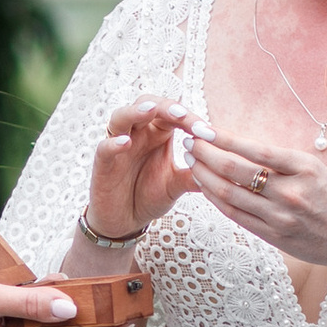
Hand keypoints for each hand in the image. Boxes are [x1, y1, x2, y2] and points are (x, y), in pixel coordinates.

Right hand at [86, 101, 199, 246]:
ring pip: (121, 117)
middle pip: (147, 105)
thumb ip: (194, 174)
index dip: (188, 117)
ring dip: (136, 111)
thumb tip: (223, 169)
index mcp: (158, 133)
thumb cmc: (149, 196)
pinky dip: (114, 143)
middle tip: (182, 114)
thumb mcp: (176, 185)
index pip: (172, 113)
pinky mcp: (103, 163)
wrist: (125, 221)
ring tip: (151, 110)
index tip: (205, 129)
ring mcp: (118, 145)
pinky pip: (105, 148)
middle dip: (165, 106)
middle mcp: (138, 133)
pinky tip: (125, 142)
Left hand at [185, 122, 326, 278]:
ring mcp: (281, 217)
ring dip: (204, 176)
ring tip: (192, 162)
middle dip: (206, 154)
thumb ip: (283, 162)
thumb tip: (241, 147)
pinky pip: (236, 215)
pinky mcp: (274, 236)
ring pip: (229, 194)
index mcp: (305, 168)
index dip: (223, 138)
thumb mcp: (317, 170)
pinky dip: (216, 200)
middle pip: (235, 170)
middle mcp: (291, 192)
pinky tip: (205, 187)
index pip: (254, 149)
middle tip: (191, 143)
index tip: (204, 129)